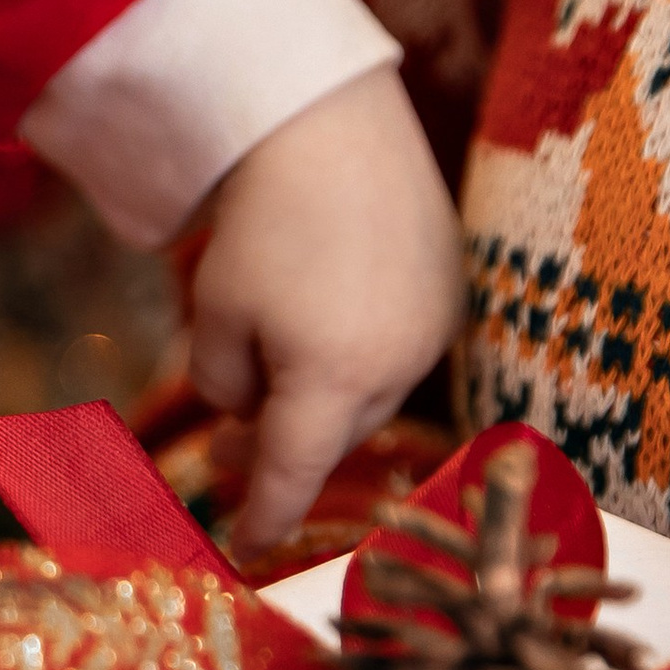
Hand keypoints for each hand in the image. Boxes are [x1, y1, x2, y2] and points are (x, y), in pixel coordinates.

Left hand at [187, 64, 462, 554]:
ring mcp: (434, 329)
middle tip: (228, 448)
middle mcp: (398, 367)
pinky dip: (359, 352)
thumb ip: (225, 384)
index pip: (296, 477)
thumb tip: (245, 412)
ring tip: (273, 373)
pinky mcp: (452, 291)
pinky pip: (401, 349)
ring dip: (323, 397)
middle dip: (284, 444)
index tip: (247, 549)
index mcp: (333, 382)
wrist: (330, 120)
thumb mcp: (217, 313)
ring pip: (370, 395)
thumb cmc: (259, 220)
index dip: (268, 518)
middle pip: (332, 436)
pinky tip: (324, 317)